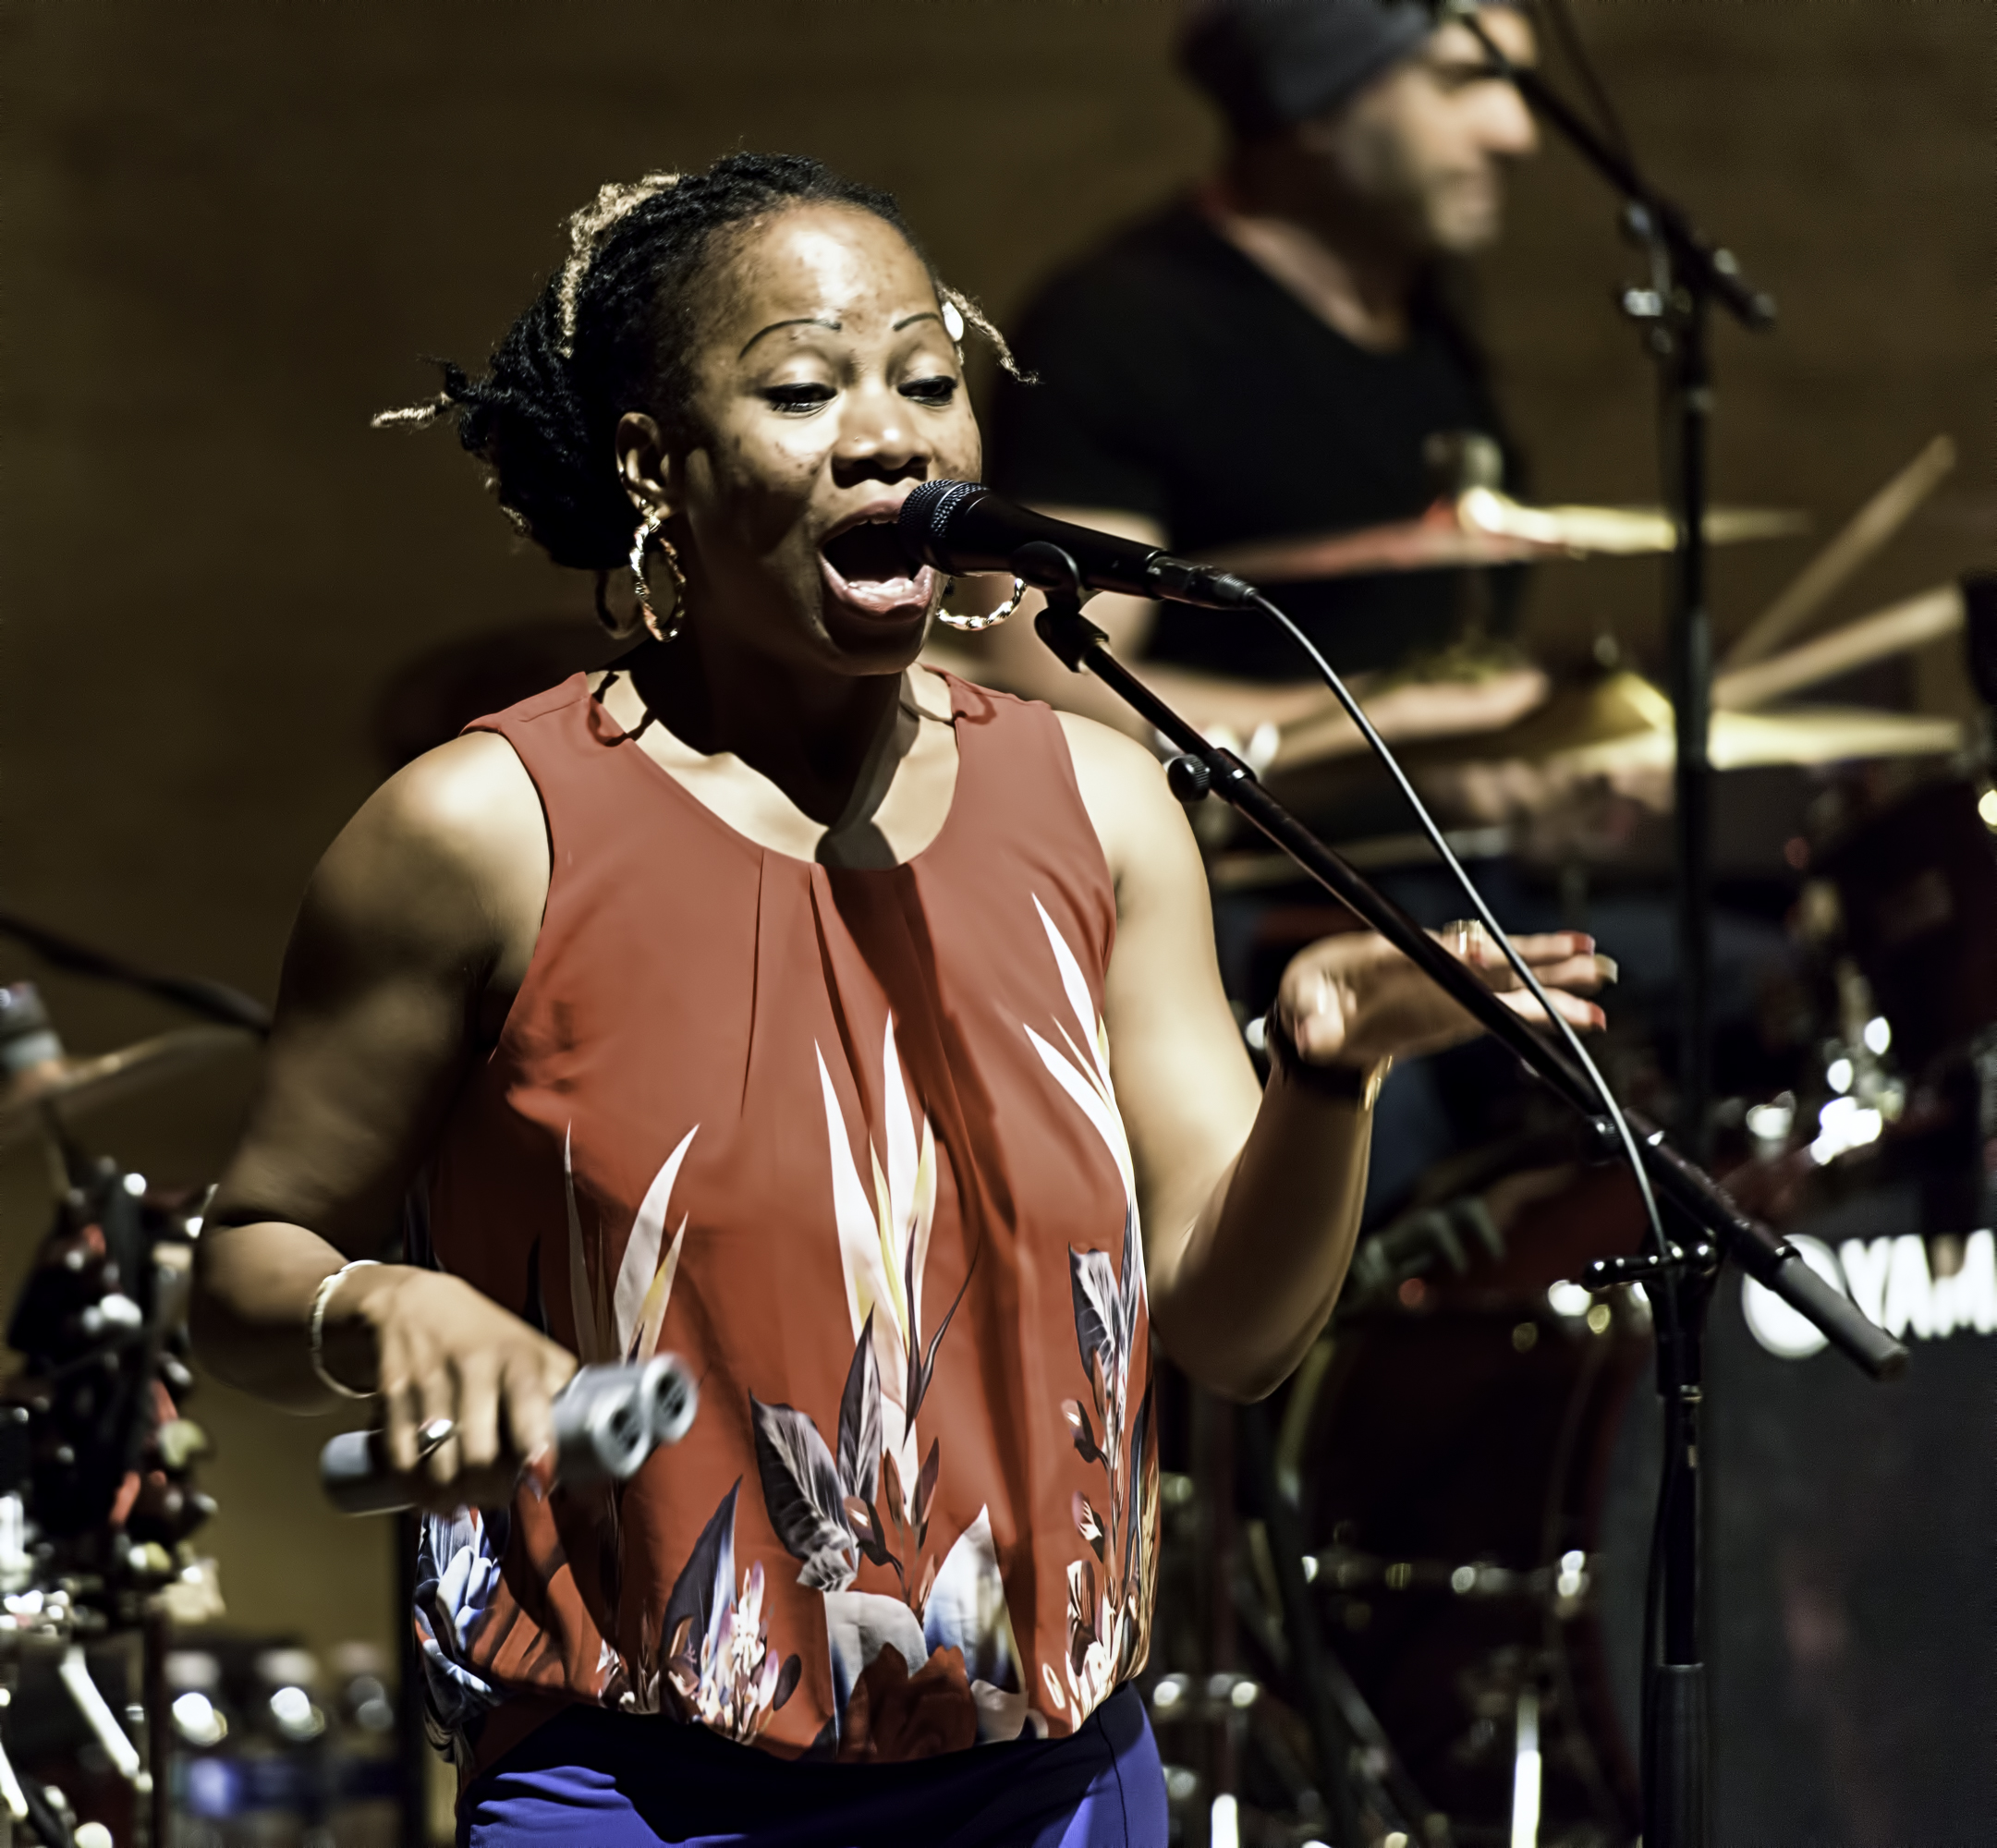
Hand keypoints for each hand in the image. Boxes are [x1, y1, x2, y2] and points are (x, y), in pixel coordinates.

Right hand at [323, 1265, 576, 1510]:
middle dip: (491, 1491)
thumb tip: (591, 1445)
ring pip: (440, 1465)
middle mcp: (474, 1367)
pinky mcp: (393, 1395)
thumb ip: (559, 1389)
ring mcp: (430, 1381)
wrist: (412, 1302)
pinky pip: (402, 1459)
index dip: (536, 1448)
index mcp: (518, 1357)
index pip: (529, 1404)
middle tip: (498, 1497)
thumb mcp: (531, 1348)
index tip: (541, 1482)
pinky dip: (416, 1491)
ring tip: (466, 1499)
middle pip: (480, 1454)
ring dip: (454, 1497)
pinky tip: (430, 1497)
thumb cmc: (485, 1335)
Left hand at [1272, 925, 1609, 1073]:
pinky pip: (1509, 1009)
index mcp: (1387, 953)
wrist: (1327, 1014)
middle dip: (1529, 954)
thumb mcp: (1302, 1006)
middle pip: (1484, 954)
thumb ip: (1311, 1021)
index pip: (1426, 949)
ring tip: (1601, 977)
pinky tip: (1585, 1016)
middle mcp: (1429, 961)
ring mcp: (1451, 984)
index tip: (1481, 957)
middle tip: (1579, 949)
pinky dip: (1544, 1012)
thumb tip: (1315, 1039)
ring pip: (1507, 979)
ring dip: (1552, 980)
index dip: (1454, 952)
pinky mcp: (1462, 1008)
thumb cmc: (1312, 996)